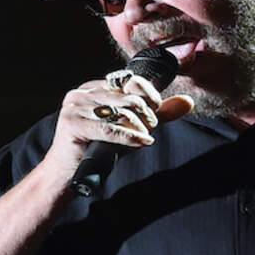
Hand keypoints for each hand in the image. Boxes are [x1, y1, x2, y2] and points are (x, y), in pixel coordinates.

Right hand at [42, 72, 193, 179]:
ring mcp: (76, 107)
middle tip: (148, 131)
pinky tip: (142, 143)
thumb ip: (157, 114)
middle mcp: (83, 93)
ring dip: (139, 128)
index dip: (150, 96)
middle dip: (146, 116)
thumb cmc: (98, 149)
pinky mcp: (72, 123)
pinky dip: (130, 138)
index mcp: (95, 87)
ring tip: (142, 138)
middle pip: (129, 98)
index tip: (156, 111)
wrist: (68, 174)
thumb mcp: (131, 127)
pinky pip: (110, 129)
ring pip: (122, 112)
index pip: (131, 80)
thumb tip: (187, 102)